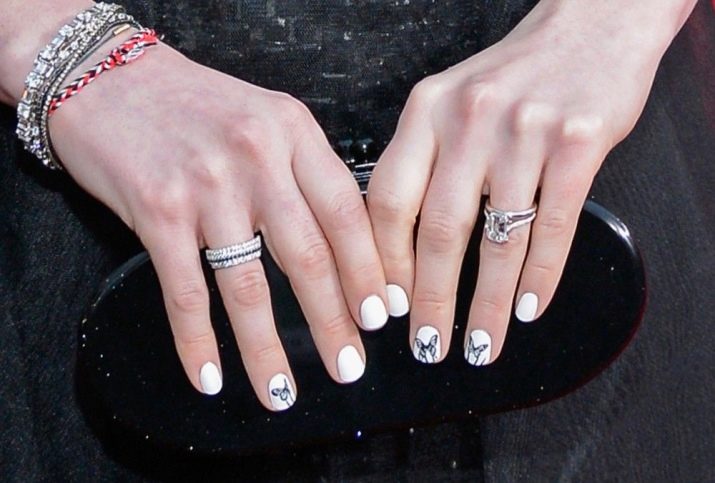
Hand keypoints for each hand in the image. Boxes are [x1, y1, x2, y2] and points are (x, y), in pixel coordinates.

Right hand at [50, 43, 388, 409]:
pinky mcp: (158, 211)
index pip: (348, 212)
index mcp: (293, 131)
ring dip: (269, 349)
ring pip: (249, 285)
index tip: (383, 314)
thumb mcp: (265, 118)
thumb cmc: (192, 102)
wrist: (107, 76)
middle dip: (335, 322)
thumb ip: (303, 171)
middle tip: (350, 365)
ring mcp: (207, 186)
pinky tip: (208, 377)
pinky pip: (185, 293)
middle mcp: (257, 157)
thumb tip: (342, 244)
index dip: (370, 271)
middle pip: (310, 256)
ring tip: (284, 392)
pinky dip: (197, 343)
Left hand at [368, 1, 668, 364]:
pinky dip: (541, 276)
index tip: (386, 306)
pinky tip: (529, 307)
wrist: (590, 28)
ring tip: (481, 344)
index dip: (383, 263)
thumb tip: (400, 248)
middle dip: (430, 301)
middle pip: (437, 230)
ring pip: (497, 239)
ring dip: (488, 305)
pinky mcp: (578, 143)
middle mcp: (468, 119)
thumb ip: (424, 162)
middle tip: (427, 345)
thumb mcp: (451, 103)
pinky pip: (553, 227)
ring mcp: (524, 131)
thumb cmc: (514, 76)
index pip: (387, 200)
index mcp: (425, 111)